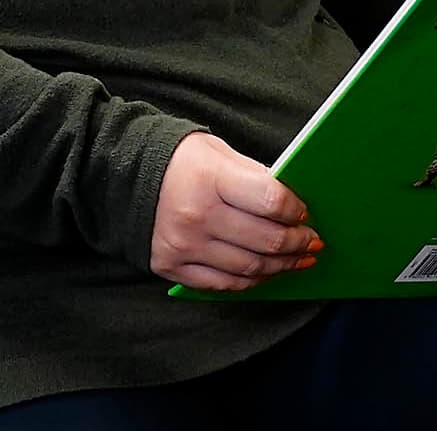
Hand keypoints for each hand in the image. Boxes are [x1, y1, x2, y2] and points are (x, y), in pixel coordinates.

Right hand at [149, 132, 322, 292]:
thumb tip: (292, 205)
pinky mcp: (172, 267)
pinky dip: (251, 281)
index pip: (271, 201)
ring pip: (249, 268)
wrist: (122, 175)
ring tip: (299, 260)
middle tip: (313, 242)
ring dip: (281, 266)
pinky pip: (224, 284)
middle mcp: (196, 215)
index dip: (295, 210)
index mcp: (210, 178)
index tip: (305, 213)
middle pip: (266, 240)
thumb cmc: (180, 160)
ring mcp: (183, 246)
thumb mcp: (218, 153)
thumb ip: (254, 177)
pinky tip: (267, 272)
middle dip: (298, 243)